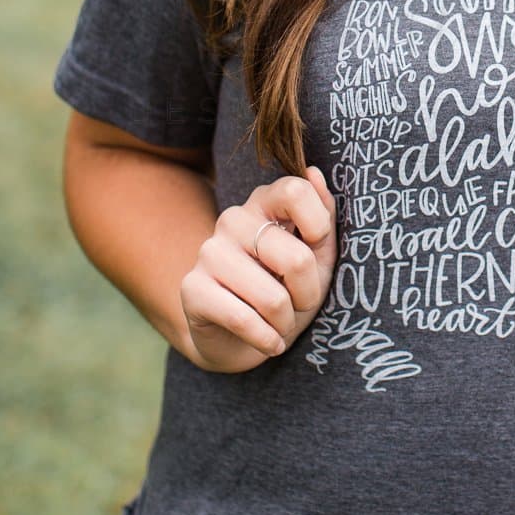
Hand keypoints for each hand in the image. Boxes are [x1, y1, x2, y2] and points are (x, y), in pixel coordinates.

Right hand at [179, 166, 337, 373]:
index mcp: (264, 202)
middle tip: (300, 305)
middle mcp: (234, 219)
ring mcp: (209, 252)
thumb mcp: (316, 258)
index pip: (296, 191)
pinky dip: (266, 340)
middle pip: (295, 258)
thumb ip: (322, 217)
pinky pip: (244, 320)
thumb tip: (313, 172)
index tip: (317, 253)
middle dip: (308, 295)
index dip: (319, 228)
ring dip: (286, 323)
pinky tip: (268, 342)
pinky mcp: (193, 288)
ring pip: (273, 297)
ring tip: (280, 325)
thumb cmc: (285, 291)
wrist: (239, 339)